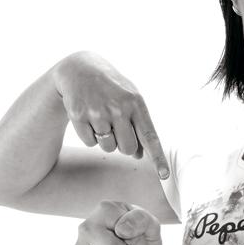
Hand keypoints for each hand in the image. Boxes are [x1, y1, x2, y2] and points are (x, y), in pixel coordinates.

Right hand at [56, 51, 168, 178]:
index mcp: (136, 104)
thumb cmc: (113, 89)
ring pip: (108, 148)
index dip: (158, 158)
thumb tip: (140, 156)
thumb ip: (139, 127)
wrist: (80, 69)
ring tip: (102, 120)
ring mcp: (98, 112)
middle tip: (118, 129)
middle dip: (125, 146)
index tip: (164, 175)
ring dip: (106, 141)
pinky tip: (88, 118)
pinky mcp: (78, 115)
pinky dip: (89, 136)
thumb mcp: (130, 101)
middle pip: (128, 149)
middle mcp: (118, 108)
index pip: (150, 137)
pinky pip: (89, 143)